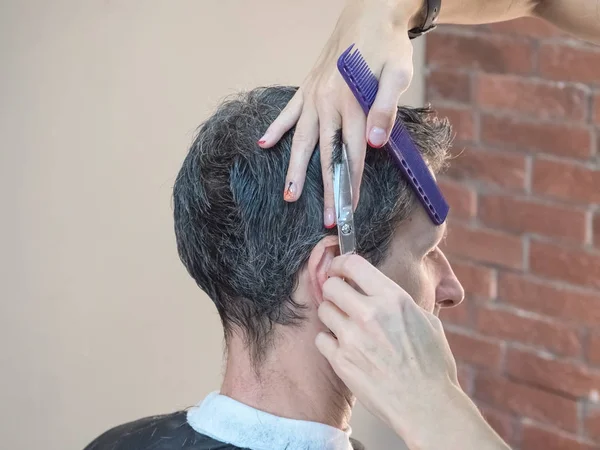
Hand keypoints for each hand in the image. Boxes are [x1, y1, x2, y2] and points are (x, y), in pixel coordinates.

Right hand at [258, 0, 421, 226]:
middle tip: (328, 220)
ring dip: (296, 170)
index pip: (352, 155)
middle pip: (326, 155)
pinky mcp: (306, 87)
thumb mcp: (398, 74)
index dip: (352, 186)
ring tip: (289, 196)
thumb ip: (384, 108)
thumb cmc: (388, 46)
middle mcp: (327, 102)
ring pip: (302, 140)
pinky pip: (288, 112)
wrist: (371, 13)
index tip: (350, 211)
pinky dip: (276, 128)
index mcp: (352, 102)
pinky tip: (263, 144)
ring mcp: (313, 95)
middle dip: (327, 190)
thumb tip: (373, 143)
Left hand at [315, 254, 459, 442]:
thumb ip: (398, 301)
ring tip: (346, 326)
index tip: (339, 268)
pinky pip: (321, 338)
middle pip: (331, 285)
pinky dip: (329, 342)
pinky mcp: (341, 360)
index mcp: (392, 299)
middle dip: (334, 289)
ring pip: (323, 310)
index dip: (341, 263)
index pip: (353, 264)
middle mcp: (369, 314)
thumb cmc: (432, 365)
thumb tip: (380, 290)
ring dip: (332, 316)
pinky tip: (344, 347)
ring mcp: (352, 338)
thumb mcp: (426, 320)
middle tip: (340, 298)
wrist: (426, 406)